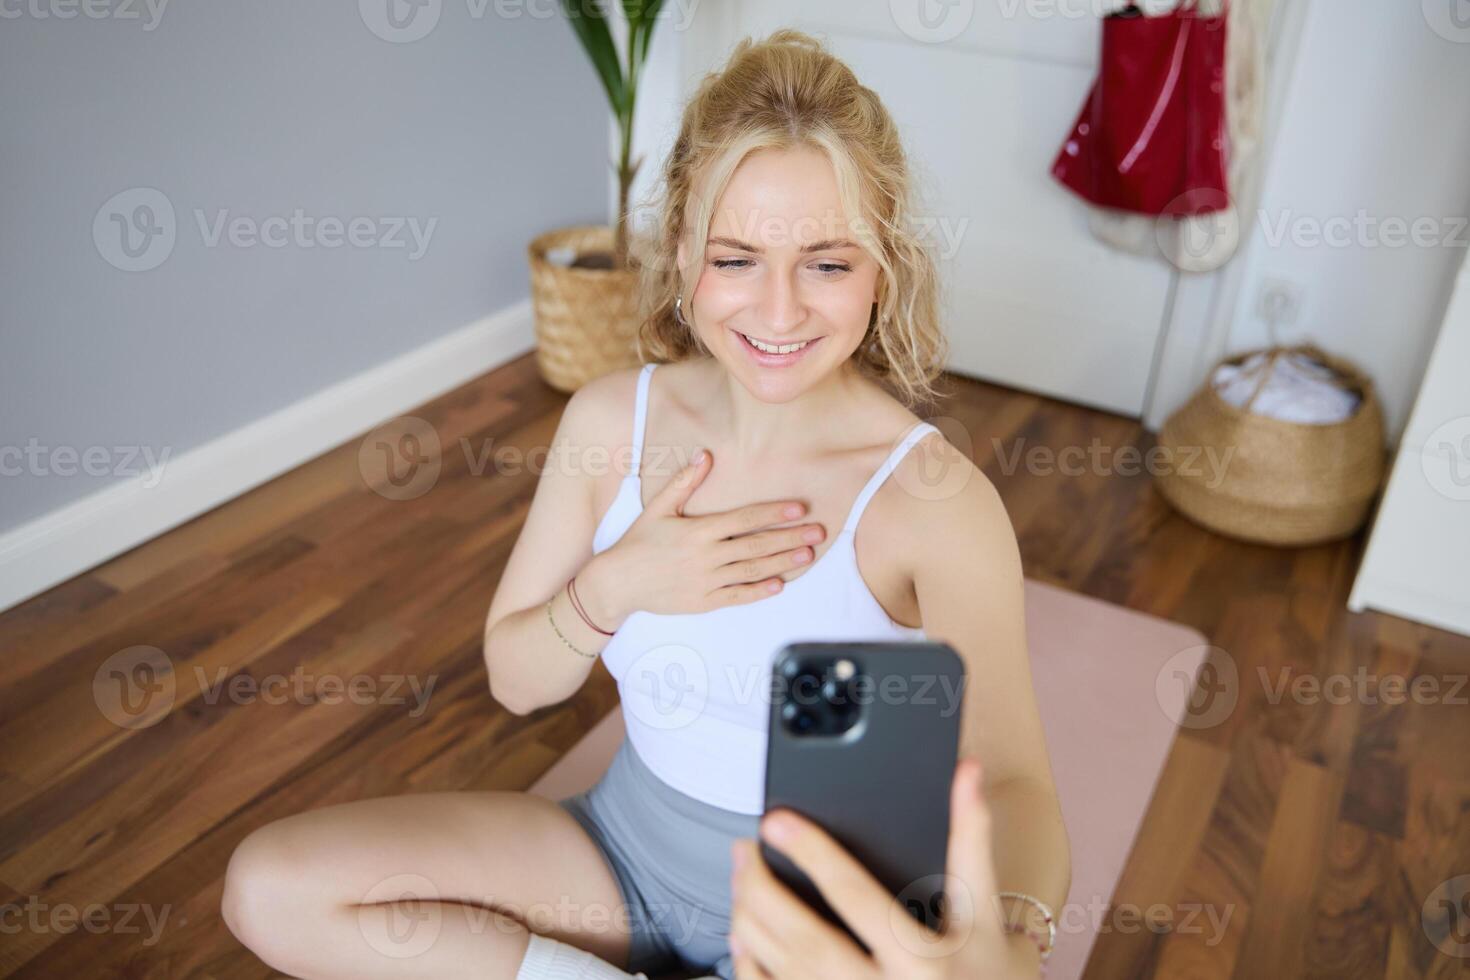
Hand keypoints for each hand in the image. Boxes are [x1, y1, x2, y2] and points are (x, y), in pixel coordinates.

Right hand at [582, 449, 825, 624]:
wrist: (617, 583)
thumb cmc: (638, 542)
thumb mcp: (658, 508)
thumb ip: (684, 482)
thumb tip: (705, 455)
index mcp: (699, 530)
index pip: (745, 519)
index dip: (774, 513)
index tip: (799, 508)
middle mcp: (706, 556)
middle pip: (756, 544)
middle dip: (790, 537)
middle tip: (818, 531)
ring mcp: (706, 581)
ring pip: (752, 570)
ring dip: (782, 562)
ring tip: (807, 554)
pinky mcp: (703, 602)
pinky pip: (737, 597)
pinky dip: (759, 592)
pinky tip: (779, 585)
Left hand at [727, 758, 1041, 979]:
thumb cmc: (988, 974)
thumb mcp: (984, 910)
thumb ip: (971, 838)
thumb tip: (968, 771)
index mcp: (922, 959)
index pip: (854, 896)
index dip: (811, 853)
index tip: (776, 821)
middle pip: (804, 939)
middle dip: (762, 888)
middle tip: (744, 849)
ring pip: (781, 970)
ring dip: (749, 921)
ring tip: (742, 879)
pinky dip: (751, 966)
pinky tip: (745, 936)